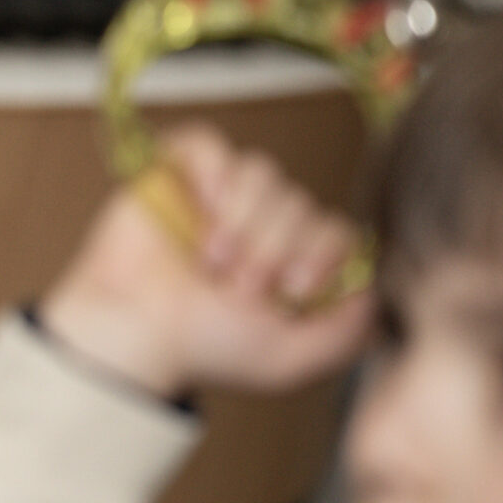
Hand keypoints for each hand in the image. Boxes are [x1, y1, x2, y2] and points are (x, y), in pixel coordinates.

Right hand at [39, 124, 373, 400]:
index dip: (321, 254)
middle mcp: (260, 224)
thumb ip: (347, 333)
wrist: (131, 335)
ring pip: (262, 171)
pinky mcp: (176, 175)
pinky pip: (207, 143)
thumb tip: (372, 285)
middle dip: (274, 247)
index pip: (336, 229)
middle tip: (238, 286)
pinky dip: (211, 171)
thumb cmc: (203, 350)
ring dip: (242, 219)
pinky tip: (200, 208)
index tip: (291, 290)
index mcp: (292, 261)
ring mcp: (217, 197)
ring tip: (212, 260)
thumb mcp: (290, 360)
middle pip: (300, 200)